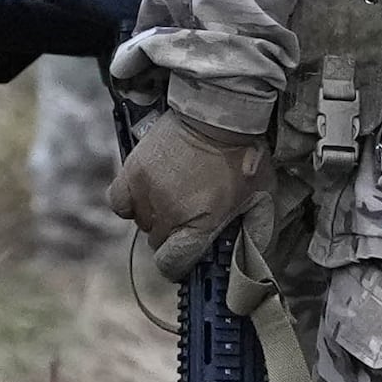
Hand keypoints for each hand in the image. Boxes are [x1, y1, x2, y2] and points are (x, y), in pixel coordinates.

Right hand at [110, 108, 264, 275]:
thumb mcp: (261, 199)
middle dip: (172, 236)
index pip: (172, 264)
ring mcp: (148, 192)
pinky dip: (130, 203)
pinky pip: (119, 203)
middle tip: (187, 215)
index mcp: (201, 223)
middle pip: (157, 243)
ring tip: (172, 197)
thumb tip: (250, 265)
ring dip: (154, 217)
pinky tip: (147, 195)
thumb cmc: (243, 157)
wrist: (218, 114)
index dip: (178, 266)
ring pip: (141, 223)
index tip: (184, 258)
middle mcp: (170, 212)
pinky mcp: (132, 171)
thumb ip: (255, 234)